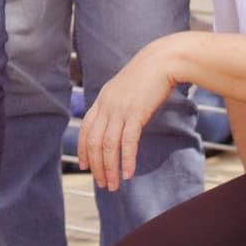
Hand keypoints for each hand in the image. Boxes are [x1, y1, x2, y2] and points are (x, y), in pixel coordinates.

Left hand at [78, 39, 177, 192]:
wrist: (162, 60)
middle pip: (94, 142)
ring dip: (110, 168)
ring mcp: (120, 110)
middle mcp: (106, 106)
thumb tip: (116, 120)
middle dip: (97, 166)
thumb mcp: (124, 88)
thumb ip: (116, 103)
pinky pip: (128, 142)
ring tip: (113, 185)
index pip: (85, 129)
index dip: (83, 149)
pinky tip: (128, 174)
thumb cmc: (147, 74)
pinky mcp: (136, 113)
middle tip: (102, 183)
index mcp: (102, 99)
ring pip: (108, 146)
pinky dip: (127, 160)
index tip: (85, 166)